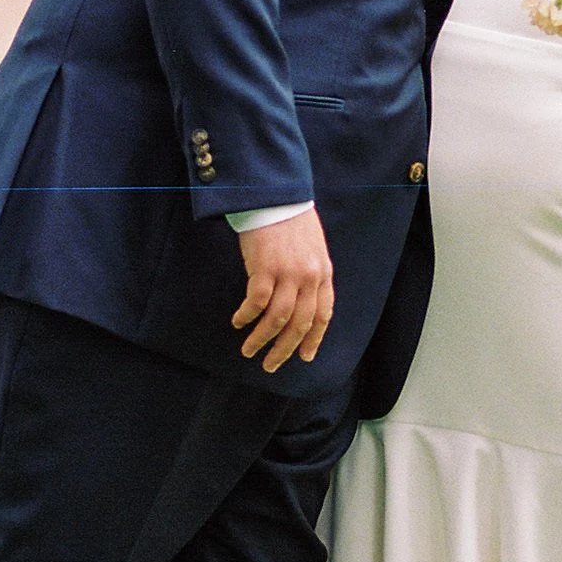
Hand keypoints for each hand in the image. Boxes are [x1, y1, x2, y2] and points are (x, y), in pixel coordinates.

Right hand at [231, 208, 334, 373]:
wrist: (275, 195)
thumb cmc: (291, 219)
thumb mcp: (312, 248)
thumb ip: (311, 274)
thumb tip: (301, 301)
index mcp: (323, 273)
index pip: (323, 314)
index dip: (313, 339)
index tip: (304, 357)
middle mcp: (309, 277)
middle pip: (300, 323)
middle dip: (285, 349)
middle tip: (271, 365)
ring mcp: (288, 274)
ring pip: (277, 319)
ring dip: (262, 339)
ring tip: (249, 351)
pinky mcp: (264, 268)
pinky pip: (255, 303)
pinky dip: (246, 317)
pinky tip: (238, 322)